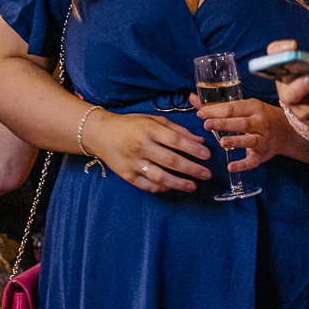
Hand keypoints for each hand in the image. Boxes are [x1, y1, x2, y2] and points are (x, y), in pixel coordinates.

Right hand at [91, 111, 211, 193]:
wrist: (101, 134)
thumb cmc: (131, 125)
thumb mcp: (153, 120)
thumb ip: (177, 130)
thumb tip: (199, 141)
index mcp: (148, 130)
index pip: (176, 141)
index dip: (193, 149)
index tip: (207, 155)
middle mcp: (141, 147)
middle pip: (171, 161)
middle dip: (192, 169)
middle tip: (207, 174)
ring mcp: (133, 163)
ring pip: (160, 177)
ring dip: (180, 183)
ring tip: (193, 186)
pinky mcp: (127, 175)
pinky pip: (148, 185)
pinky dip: (162, 188)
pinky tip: (172, 187)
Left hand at [194, 94, 295, 172]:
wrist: (287, 131)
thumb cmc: (260, 116)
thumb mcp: (243, 106)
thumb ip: (217, 105)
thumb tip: (192, 98)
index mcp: (253, 107)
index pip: (234, 108)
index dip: (217, 110)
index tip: (201, 112)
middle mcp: (259, 123)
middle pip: (241, 123)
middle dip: (223, 123)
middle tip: (206, 124)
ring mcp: (262, 139)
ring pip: (249, 140)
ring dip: (236, 141)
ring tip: (221, 142)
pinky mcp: (262, 155)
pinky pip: (253, 161)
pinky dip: (242, 165)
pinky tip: (231, 167)